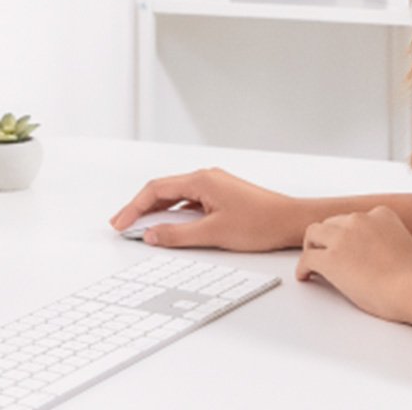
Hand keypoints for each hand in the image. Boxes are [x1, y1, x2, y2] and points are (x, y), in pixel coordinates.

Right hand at [109, 168, 304, 250]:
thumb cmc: (260, 223)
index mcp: (201, 180)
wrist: (291, 221)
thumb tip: (151, 235)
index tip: (120, 222)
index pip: (156, 189)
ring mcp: (214, 186)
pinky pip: (190, 201)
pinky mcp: (222, 196)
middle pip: (163, 189)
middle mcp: (206, 178)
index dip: (134, 206)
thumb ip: (178, 234)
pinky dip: (175, 212)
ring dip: (157, 210)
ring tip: (141, 226)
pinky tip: (170, 225)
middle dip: (141, 207)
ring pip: (176, 196)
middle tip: (122, 224)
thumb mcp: (213, 233)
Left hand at [295, 206, 411, 322]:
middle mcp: (359, 220)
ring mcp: (343, 238)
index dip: (346, 233)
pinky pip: (307, 258)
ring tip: (312, 261)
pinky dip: (303, 268)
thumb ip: (387, 241)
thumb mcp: (405, 244)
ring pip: (314, 234)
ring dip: (312, 247)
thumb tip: (379, 257)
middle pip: (331, 223)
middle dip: (327, 238)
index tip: (344, 243)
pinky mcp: (331, 259)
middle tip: (325, 252)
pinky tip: (305, 276)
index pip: (353, 219)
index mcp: (381, 214)